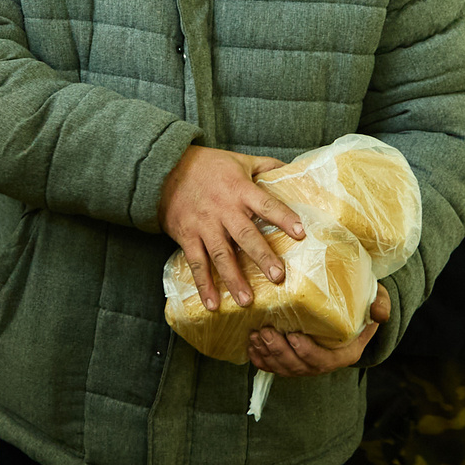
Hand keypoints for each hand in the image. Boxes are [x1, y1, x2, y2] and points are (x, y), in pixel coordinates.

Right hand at [161, 146, 304, 311]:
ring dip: (233, 279)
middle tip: (278, 276)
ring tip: (247, 301)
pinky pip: (197, 263)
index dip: (283, 217)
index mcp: (240, 190)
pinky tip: (212, 304)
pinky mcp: (187, 236)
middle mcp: (224, 210)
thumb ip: (267, 166)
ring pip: (221, 255)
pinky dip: (203, 284)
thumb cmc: (208, 165)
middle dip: (262, 256)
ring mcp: (204, 225)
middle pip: (246, 235)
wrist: (164, 168)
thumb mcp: (240, 160)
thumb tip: (294, 169)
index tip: (300, 232)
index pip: (266, 204)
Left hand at [249, 286, 389, 376]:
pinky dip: (261, 360)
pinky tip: (251, 347)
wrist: (350, 309)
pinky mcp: (292, 360)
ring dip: (267, 355)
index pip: (324, 360)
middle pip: (299, 367)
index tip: (294, 336)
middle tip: (265, 332)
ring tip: (255, 336)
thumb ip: (380, 305)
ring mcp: (307, 365)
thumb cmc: (361, 303)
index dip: (307, 352)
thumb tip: (380, 314)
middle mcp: (325, 363)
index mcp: (345, 353)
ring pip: (284, 369)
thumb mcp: (377, 300)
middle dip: (279, 352)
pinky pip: (274, 367)